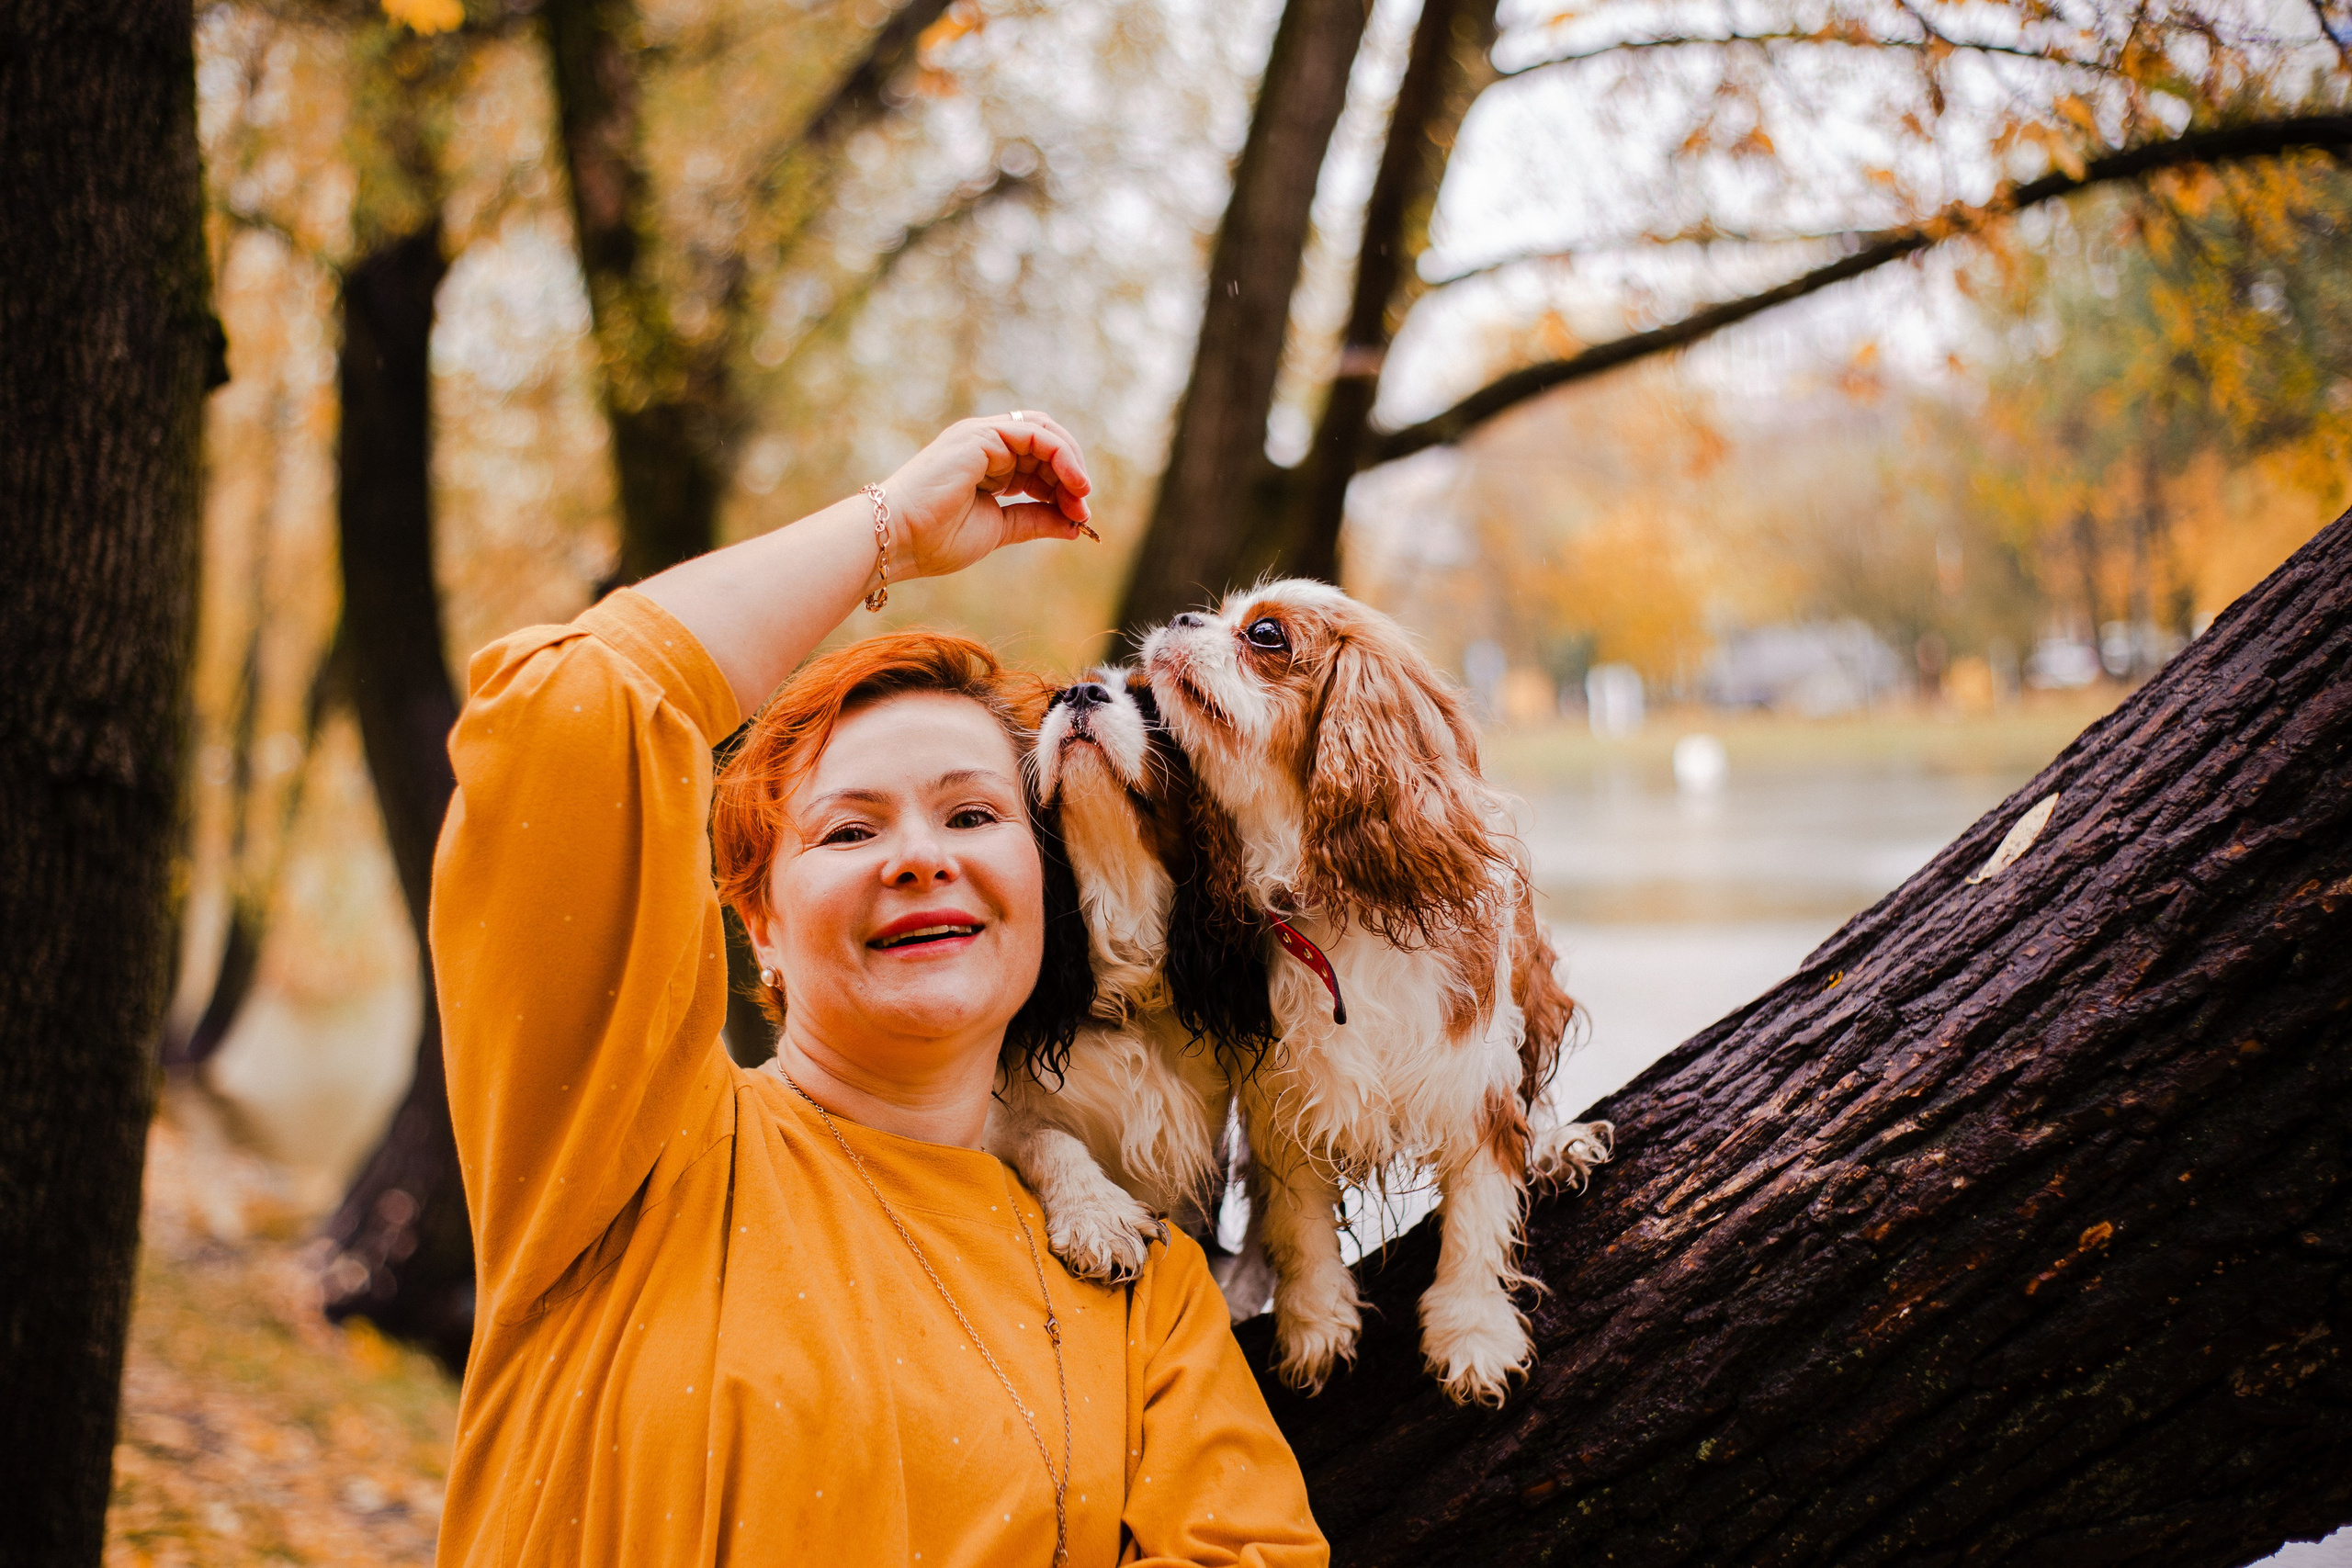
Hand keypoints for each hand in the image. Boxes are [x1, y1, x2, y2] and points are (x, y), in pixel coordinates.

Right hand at [876, 412, 1094, 585]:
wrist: (897, 540)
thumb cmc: (934, 539)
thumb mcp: (999, 530)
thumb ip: (1034, 520)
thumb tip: (1074, 525)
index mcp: (986, 462)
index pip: (1039, 459)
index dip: (1064, 485)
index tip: (1079, 518)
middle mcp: (984, 443)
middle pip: (1046, 442)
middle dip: (1072, 474)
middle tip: (1083, 510)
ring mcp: (981, 436)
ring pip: (1044, 433)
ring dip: (1071, 464)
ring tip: (1081, 498)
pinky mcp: (980, 437)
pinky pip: (1035, 434)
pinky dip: (1061, 456)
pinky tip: (1072, 484)